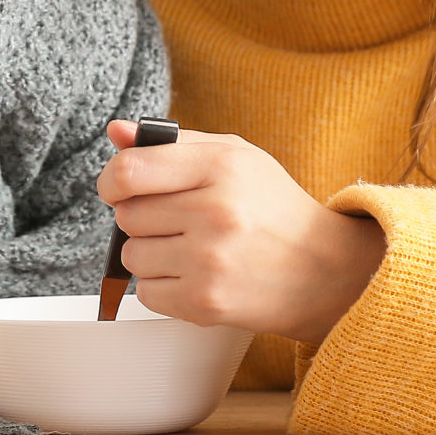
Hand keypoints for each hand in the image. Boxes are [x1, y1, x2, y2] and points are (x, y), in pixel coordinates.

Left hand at [97, 119, 383, 345]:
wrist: (323, 271)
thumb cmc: (271, 207)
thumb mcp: (234, 156)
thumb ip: (172, 142)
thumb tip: (116, 132)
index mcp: (220, 166)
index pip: (129, 172)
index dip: (111, 181)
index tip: (117, 188)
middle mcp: (215, 212)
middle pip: (127, 216)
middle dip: (143, 218)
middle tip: (177, 220)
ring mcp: (210, 261)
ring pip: (132, 257)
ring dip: (151, 254)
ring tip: (190, 249)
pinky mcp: (207, 302)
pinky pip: (146, 293)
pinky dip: (162, 287)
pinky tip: (195, 276)